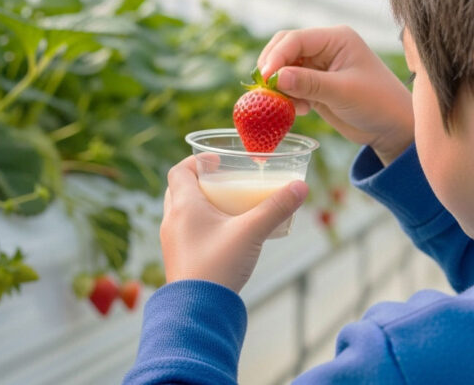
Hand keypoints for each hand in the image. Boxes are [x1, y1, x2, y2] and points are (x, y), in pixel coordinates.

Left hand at [160, 156, 307, 292]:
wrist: (197, 311)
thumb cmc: (219, 265)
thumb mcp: (252, 232)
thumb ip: (277, 207)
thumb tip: (301, 186)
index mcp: (183, 206)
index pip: (179, 171)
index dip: (197, 161)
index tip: (218, 161)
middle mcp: (172, 221)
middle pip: (179, 190)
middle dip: (201, 182)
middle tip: (223, 181)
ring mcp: (173, 242)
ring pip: (182, 212)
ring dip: (201, 204)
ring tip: (228, 207)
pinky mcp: (180, 259)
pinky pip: (187, 232)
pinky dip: (202, 225)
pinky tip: (226, 236)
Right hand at [259, 25, 413, 164]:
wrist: (392, 127)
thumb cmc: (378, 103)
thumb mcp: (344, 92)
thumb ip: (309, 84)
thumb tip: (276, 77)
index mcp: (336, 38)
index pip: (295, 39)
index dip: (276, 56)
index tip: (265, 78)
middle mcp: (326, 48)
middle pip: (285, 49)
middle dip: (273, 68)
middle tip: (266, 91)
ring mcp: (320, 66)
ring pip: (285, 68)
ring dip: (280, 86)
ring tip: (287, 105)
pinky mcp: (317, 85)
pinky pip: (292, 86)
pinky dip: (288, 97)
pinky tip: (301, 111)